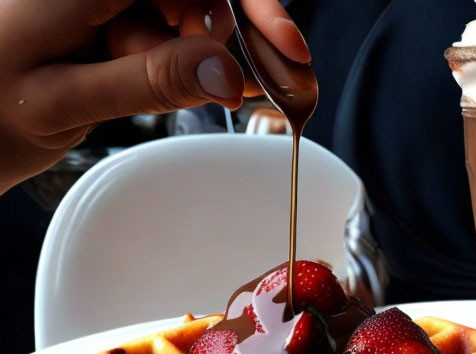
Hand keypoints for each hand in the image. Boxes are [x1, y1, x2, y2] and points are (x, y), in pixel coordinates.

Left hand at [0, 0, 310, 194]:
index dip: (251, 7)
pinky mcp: (109, 24)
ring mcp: (105, 3)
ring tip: (238, 93)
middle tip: (280, 84)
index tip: (287, 48)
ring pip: (189, 14)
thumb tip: (224, 70)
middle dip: (244, 36)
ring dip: (218, 55)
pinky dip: (196, 63)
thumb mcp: (66, 99)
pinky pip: (169, 35)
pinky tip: (215, 86)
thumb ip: (148, 81)